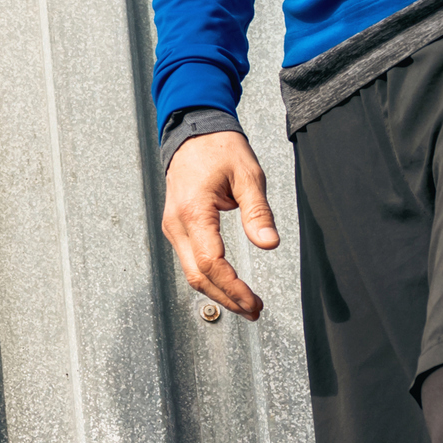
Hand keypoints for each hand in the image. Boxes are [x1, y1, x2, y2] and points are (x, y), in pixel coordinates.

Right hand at [161, 129, 277, 318]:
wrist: (193, 132)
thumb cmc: (219, 149)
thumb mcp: (248, 175)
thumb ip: (257, 212)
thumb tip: (269, 243)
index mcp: (194, 211)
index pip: (211, 263)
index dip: (233, 287)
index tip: (253, 302)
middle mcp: (177, 224)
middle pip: (198, 276)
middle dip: (226, 299)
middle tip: (254, 310)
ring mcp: (173, 227)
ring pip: (191, 273)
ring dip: (218, 293)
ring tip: (245, 305)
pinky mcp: (177, 228)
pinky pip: (189, 261)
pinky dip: (209, 278)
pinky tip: (227, 286)